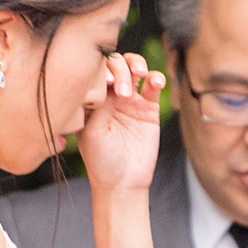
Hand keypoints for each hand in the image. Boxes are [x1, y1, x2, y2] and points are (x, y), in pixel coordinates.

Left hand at [77, 52, 165, 194]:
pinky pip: (154, 84)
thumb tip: (109, 77)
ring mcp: (130, 99)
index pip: (94, 70)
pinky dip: (156, 77)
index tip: (106, 82)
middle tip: (122, 89)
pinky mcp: (149, 107)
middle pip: (114, 64)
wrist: (123, 182)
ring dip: (136, 64)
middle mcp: (109, 95)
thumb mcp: (92, 131)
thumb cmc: (101, 160)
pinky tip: (155, 82)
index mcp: (90, 98)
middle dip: (120, 69)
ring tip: (139, 75)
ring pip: (133, 67)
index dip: (101, 68)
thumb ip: (99, 103)